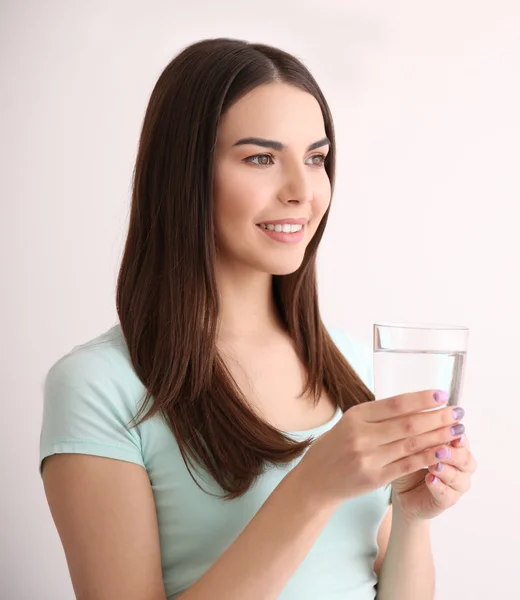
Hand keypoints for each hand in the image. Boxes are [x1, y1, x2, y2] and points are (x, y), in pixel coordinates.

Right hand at [295, 389, 468, 506]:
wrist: (315, 481)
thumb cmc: (333, 448)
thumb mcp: (348, 423)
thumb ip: (375, 416)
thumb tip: (413, 405)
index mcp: (355, 416)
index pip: (394, 404)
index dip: (421, 399)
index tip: (442, 394)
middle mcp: (361, 435)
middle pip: (407, 423)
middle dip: (437, 417)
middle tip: (458, 412)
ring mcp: (368, 458)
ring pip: (411, 444)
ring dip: (438, 436)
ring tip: (457, 430)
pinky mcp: (375, 478)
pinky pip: (407, 465)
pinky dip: (428, 458)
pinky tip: (443, 452)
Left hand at [391, 432, 476, 521]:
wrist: (403, 491)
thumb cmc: (410, 463)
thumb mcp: (411, 445)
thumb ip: (419, 433)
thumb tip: (420, 412)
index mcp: (455, 450)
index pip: (462, 440)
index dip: (458, 435)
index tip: (453, 428)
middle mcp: (460, 468)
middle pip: (466, 459)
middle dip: (454, 453)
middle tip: (441, 449)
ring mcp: (455, 486)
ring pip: (459, 479)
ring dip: (446, 471)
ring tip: (434, 466)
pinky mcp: (446, 501)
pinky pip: (446, 495)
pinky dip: (439, 487)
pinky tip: (430, 480)